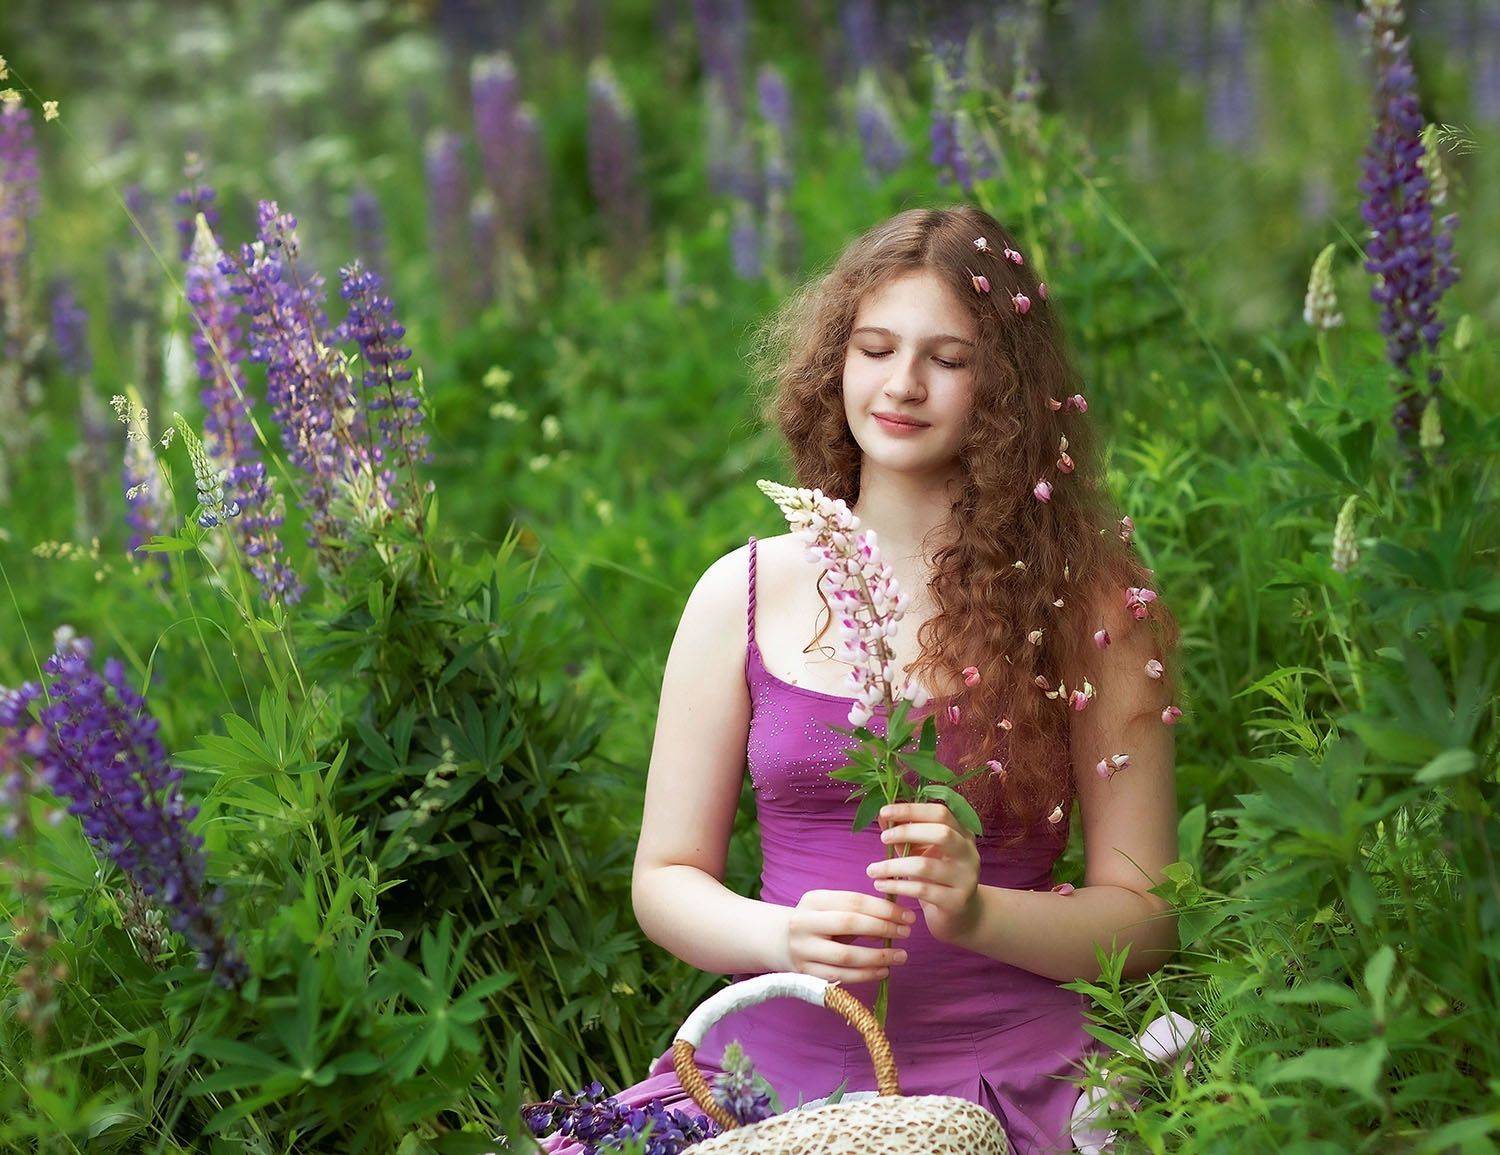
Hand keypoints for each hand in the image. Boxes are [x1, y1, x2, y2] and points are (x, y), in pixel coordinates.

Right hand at [774, 889, 916, 983]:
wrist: (781, 942)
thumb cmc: (818, 923)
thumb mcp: (831, 909)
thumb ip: (859, 911)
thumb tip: (896, 919)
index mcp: (813, 900)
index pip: (854, 901)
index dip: (884, 908)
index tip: (907, 915)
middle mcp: (804, 923)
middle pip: (849, 924)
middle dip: (883, 928)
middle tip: (906, 933)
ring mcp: (803, 950)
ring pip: (846, 955)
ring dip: (878, 956)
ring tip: (901, 956)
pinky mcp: (806, 973)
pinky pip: (841, 976)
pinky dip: (865, 975)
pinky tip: (883, 971)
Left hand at [867, 802, 981, 945]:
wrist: (958, 915)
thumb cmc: (935, 877)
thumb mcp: (921, 851)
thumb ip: (905, 833)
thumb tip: (882, 815)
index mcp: (962, 833)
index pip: (940, 813)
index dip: (911, 810)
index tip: (884, 811)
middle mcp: (969, 853)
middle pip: (942, 834)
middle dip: (907, 832)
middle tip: (882, 838)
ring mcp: (965, 878)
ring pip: (926, 866)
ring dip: (893, 866)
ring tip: (872, 869)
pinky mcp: (956, 901)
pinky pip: (922, 890)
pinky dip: (897, 886)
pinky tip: (881, 885)